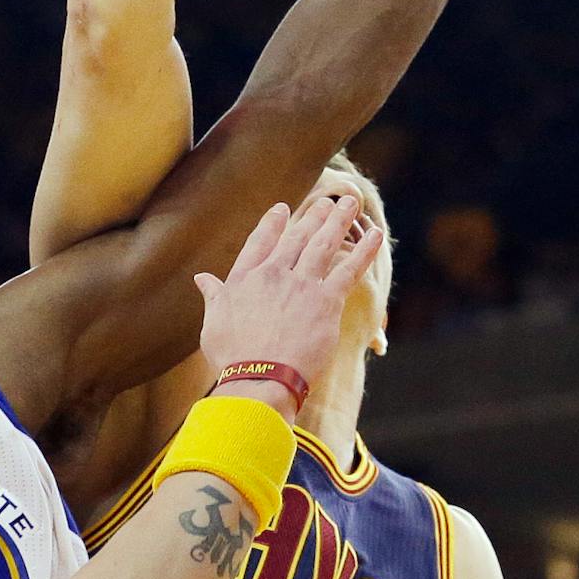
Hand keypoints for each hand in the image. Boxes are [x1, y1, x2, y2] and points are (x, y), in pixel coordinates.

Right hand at [193, 197, 383, 390]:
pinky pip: (349, 269)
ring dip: (339, 220)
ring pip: (324, 244)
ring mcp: (301, 285)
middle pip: (297, 237)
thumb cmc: (233, 357)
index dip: (272, 224)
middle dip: (313, 216)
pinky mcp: (326, 301)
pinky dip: (364, 250)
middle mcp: (273, 274)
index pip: (260, 242)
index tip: (282, 209)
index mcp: (244, 279)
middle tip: (326, 202)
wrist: (259, 376)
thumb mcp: (213, 322)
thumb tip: (202, 278)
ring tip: (350, 202)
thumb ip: (213, 296)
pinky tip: (376, 234)